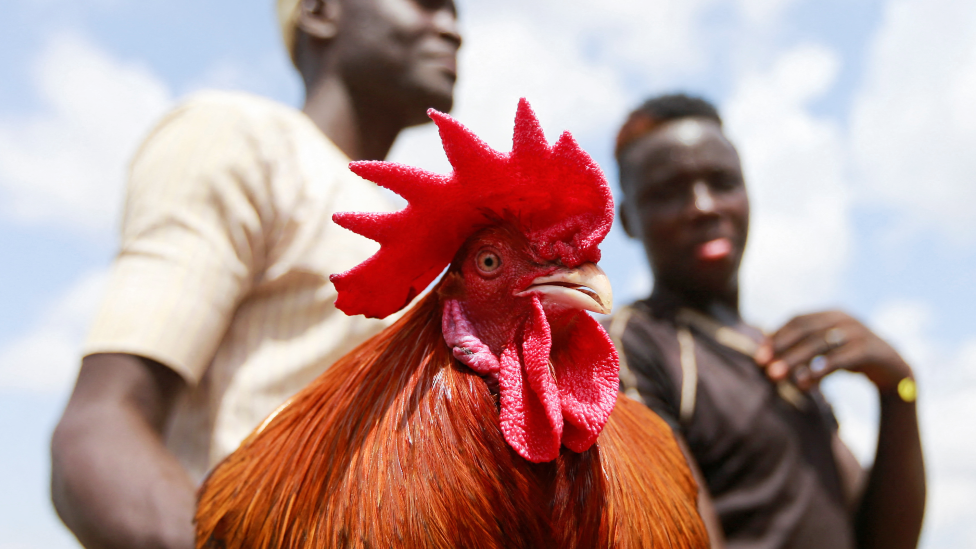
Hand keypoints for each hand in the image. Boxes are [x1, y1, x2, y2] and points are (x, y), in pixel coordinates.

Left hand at [755, 311, 912, 392]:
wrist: (895, 372)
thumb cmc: (851, 360)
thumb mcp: (826, 353)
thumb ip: (802, 353)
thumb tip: (766, 360)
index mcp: (830, 315)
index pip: (798, 320)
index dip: (778, 336)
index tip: (759, 356)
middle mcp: (844, 319)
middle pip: (807, 331)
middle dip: (783, 349)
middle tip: (765, 368)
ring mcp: (860, 331)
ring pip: (821, 344)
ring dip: (797, 361)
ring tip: (779, 377)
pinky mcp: (872, 349)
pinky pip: (843, 358)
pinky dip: (822, 369)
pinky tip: (806, 382)